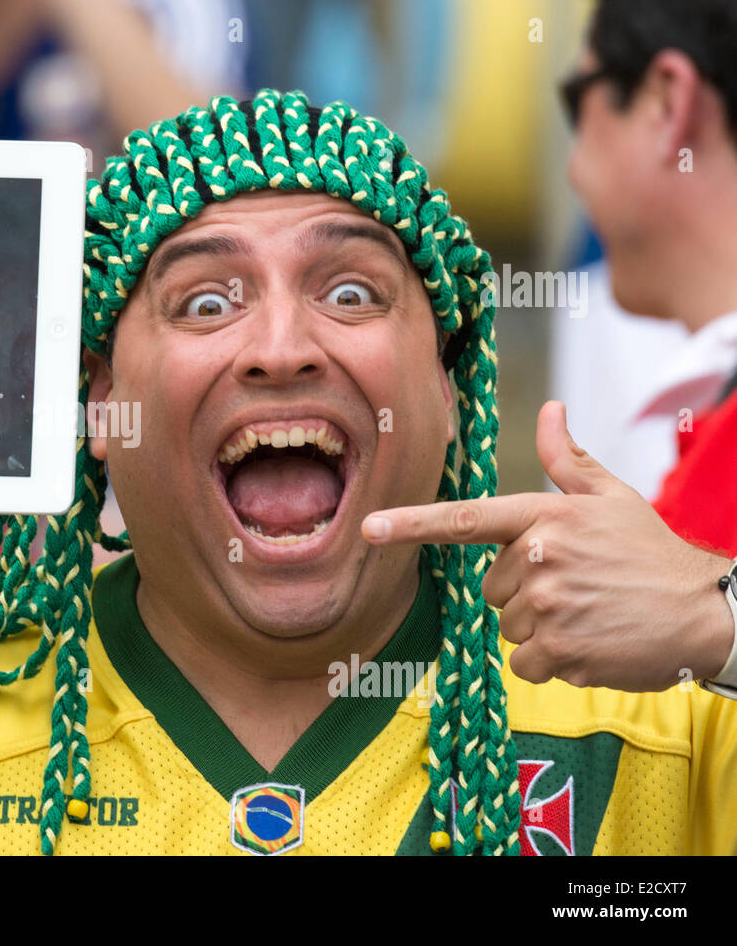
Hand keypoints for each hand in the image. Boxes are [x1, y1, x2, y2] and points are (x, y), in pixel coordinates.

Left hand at [361, 400, 734, 691]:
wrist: (707, 611)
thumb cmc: (651, 553)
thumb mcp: (611, 497)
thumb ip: (567, 459)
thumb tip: (550, 408)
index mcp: (544, 517)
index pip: (466, 520)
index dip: (411, 525)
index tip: (368, 529)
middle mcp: (540, 558)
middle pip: (492, 587)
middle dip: (525, 591)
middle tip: (577, 587)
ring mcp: (549, 607)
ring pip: (508, 625)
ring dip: (540, 627)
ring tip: (588, 614)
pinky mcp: (561, 652)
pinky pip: (526, 663)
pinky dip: (552, 663)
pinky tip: (590, 644)